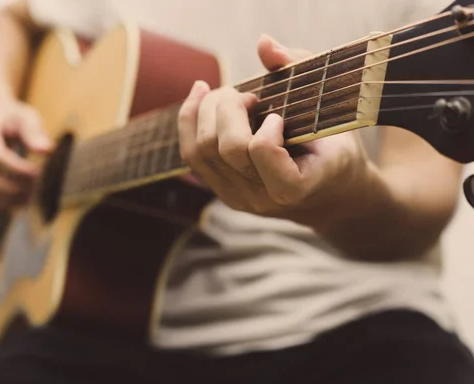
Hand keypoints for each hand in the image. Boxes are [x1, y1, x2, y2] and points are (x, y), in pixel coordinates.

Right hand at [0, 95, 52, 210]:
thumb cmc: (12, 116)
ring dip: (5, 201)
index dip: (17, 169)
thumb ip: (34, 131)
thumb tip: (46, 150)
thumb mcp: (26, 115)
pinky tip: (18, 205)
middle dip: (12, 189)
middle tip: (37, 191)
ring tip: (30, 201)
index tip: (39, 174)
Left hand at [177, 35, 370, 226]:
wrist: (329, 195)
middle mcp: (261, 198)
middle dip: (229, 108)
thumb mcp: (332, 110)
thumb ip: (300, 70)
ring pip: (199, 151)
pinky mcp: (221, 191)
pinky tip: (201, 95)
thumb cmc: (334, 149)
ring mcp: (237, 198)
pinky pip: (191, 156)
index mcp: (294, 187)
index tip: (279, 117)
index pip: (261, 150)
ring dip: (205, 110)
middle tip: (248, 96)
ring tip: (226, 94)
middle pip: (226, 147)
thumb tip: (263, 43)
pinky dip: (190, 120)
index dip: (266, 125)